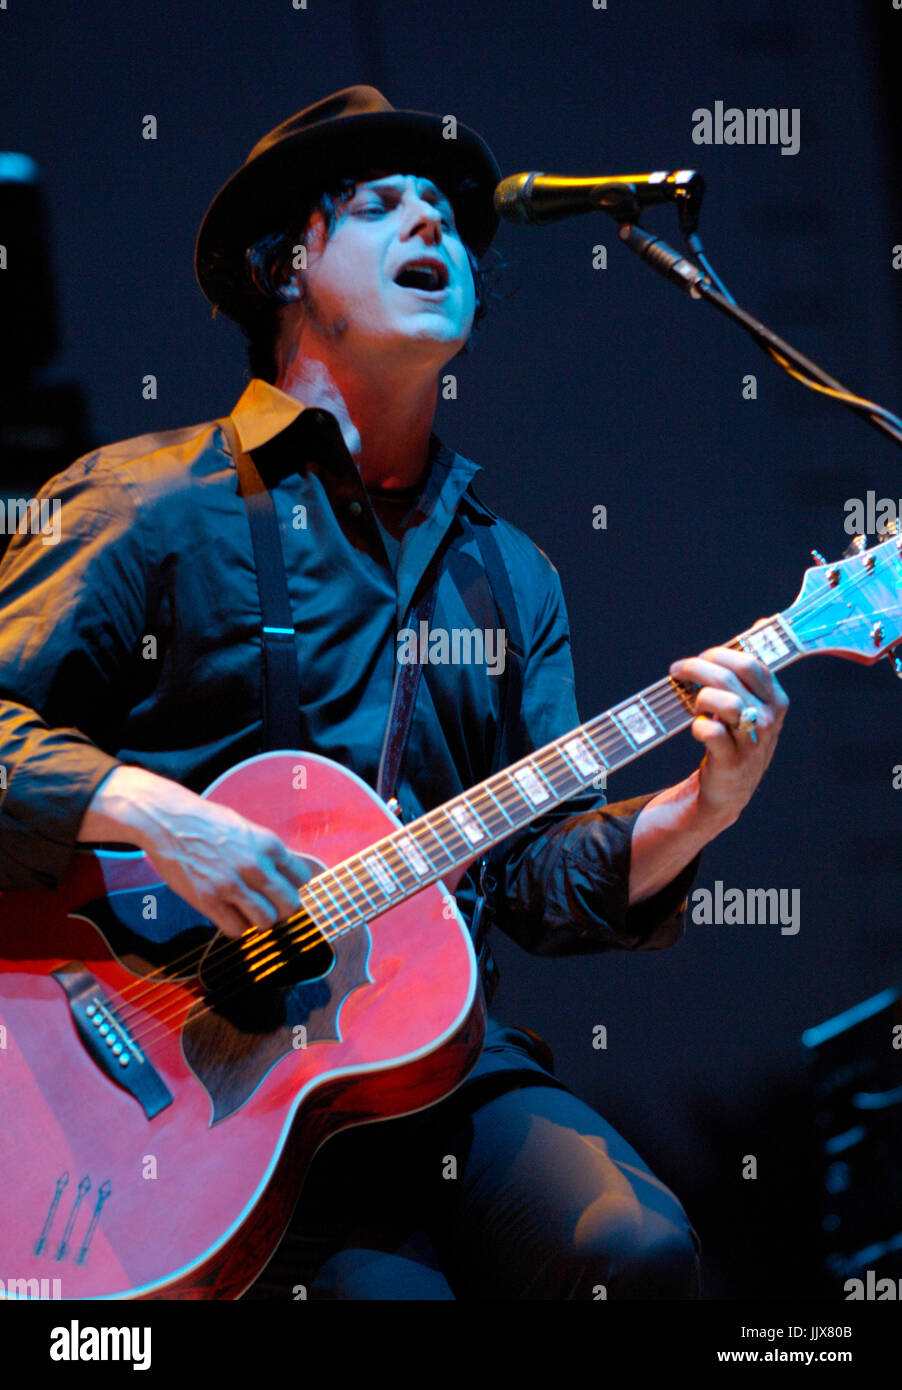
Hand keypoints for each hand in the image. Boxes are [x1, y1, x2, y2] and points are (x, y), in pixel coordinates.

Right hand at [80, 765, 312, 937]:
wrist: (168, 820)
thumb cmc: (208, 823)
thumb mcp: (248, 829)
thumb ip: (268, 852)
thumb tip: (288, 873)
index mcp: (269, 845)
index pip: (302, 879)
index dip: (293, 887)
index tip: (281, 890)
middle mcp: (255, 865)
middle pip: (290, 905)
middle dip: (282, 910)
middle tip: (269, 907)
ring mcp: (232, 884)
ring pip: (266, 922)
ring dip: (260, 922)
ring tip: (248, 913)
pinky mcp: (208, 900)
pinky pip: (236, 929)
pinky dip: (236, 927)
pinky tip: (228, 915)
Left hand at [669, 631, 788, 827]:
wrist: (732, 787)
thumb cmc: (739, 735)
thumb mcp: (754, 701)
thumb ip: (755, 664)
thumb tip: (763, 623)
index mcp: (776, 699)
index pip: (751, 663)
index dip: (720, 654)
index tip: (700, 657)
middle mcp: (768, 719)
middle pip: (731, 678)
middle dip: (698, 668)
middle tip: (679, 671)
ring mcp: (752, 741)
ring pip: (723, 703)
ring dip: (699, 698)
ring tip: (692, 703)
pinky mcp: (732, 761)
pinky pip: (712, 733)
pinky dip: (699, 726)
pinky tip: (697, 727)